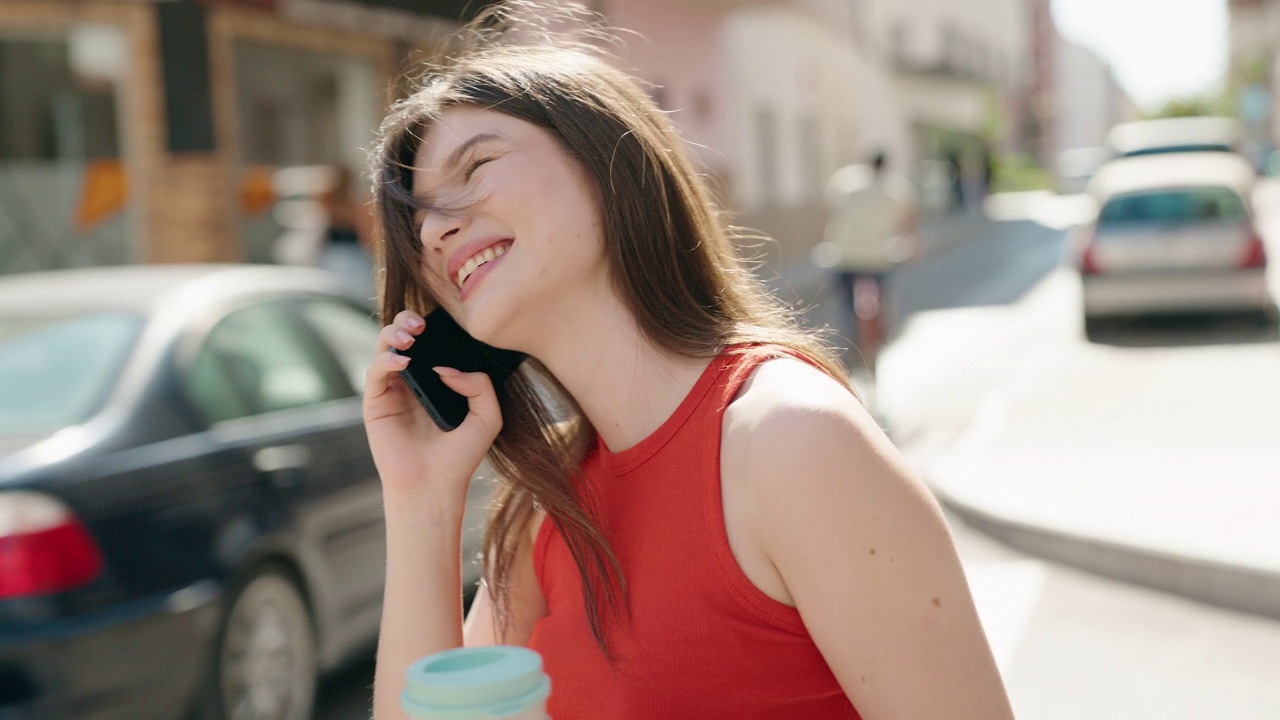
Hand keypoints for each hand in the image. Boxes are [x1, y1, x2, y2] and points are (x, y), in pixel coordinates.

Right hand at [362, 310, 503, 502]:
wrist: (435, 485)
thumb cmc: (460, 455)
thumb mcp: (487, 417)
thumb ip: (479, 386)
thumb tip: (446, 368)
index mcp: (437, 381)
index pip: (430, 342)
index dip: (433, 327)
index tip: (444, 321)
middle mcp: (412, 382)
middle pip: (403, 337)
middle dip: (408, 321)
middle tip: (421, 325)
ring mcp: (392, 390)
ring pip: (384, 347)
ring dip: (394, 334)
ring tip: (411, 338)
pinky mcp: (375, 403)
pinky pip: (375, 372)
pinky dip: (386, 360)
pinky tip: (403, 362)